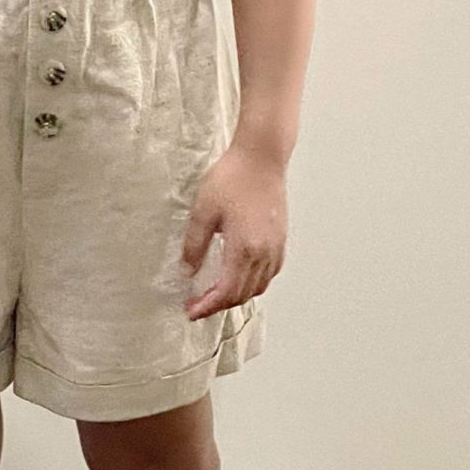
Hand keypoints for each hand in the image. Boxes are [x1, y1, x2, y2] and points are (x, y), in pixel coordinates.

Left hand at [179, 143, 287, 319]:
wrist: (260, 158)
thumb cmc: (232, 178)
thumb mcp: (203, 210)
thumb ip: (195, 245)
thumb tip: (188, 270)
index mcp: (243, 249)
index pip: (225, 292)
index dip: (207, 306)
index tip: (191, 311)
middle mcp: (263, 253)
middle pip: (242, 294)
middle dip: (218, 305)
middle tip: (198, 305)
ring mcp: (275, 247)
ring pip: (258, 287)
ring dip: (237, 296)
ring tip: (216, 294)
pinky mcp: (280, 239)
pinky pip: (269, 273)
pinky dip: (254, 284)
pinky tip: (241, 277)